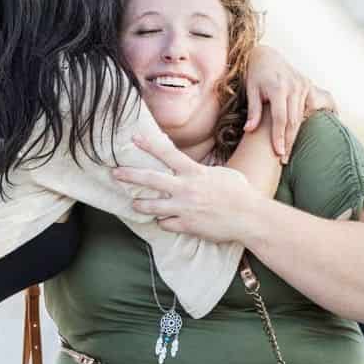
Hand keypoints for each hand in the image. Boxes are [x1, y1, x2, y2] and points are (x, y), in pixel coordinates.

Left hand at [112, 134, 258, 243]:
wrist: (250, 218)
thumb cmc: (240, 193)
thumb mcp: (222, 174)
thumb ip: (203, 171)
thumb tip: (194, 170)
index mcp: (195, 173)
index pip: (167, 154)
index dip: (149, 145)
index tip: (133, 138)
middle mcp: (186, 188)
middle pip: (151, 180)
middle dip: (130, 175)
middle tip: (114, 173)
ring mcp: (185, 208)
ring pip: (152, 206)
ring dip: (140, 204)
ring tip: (134, 203)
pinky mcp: (187, 225)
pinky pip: (166, 224)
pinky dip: (164, 222)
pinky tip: (165, 221)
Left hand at [243, 46, 336, 161]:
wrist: (266, 56)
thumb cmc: (254, 75)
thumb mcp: (250, 89)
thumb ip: (253, 110)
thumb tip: (249, 130)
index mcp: (278, 87)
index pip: (280, 118)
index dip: (279, 136)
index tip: (278, 153)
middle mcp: (294, 86)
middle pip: (293, 120)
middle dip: (289, 141)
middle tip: (283, 160)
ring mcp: (303, 85)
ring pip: (302, 117)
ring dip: (296, 135)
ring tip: (289, 152)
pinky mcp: (308, 86)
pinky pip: (309, 108)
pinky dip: (306, 121)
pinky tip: (303, 134)